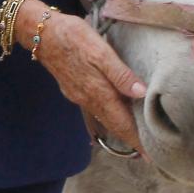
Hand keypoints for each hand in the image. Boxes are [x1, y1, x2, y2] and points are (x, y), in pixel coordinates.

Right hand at [15, 0, 146, 152]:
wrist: (41, 34)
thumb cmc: (73, 37)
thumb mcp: (100, 50)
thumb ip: (120, 73)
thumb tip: (142, 94)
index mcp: (98, 92)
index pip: (122, 124)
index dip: (137, 141)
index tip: (152, 158)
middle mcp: (89, 99)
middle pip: (114, 125)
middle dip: (131, 139)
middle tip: (150, 151)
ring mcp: (79, 96)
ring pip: (104, 118)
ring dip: (120, 128)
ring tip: (137, 134)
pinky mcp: (73, 89)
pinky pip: (95, 109)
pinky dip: (108, 116)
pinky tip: (113, 111)